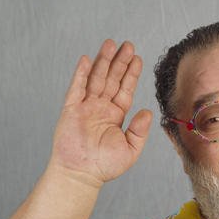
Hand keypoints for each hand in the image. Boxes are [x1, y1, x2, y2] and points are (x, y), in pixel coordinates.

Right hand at [48, 39, 152, 187]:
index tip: (137, 59)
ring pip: (96, 79)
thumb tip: (147, 112)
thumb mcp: (131, 149)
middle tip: (128, 45)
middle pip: (112, 79)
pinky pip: (76, 88)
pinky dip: (81, 74)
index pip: (125, 90)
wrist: (82, 174)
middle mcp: (101, 108)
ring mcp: (86, 107)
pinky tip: (87, 60)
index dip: (131, 74)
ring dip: (103, 62)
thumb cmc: (105, 166)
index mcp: (115, 116)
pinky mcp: (71, 110)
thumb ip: (139, 130)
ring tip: (111, 44)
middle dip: (119, 62)